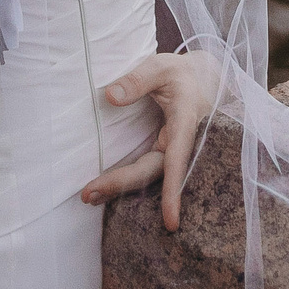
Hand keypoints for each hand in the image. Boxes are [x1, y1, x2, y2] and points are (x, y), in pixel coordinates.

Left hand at [80, 52, 219, 229]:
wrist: (200, 80)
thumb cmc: (181, 74)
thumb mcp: (160, 67)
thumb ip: (137, 80)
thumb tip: (111, 96)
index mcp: (184, 123)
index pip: (177, 160)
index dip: (173, 191)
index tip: (170, 221)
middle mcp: (178, 143)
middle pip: (152, 172)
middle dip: (121, 185)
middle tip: (88, 195)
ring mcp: (169, 149)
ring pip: (146, 174)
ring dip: (118, 186)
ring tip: (88, 196)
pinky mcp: (161, 150)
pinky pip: (143, 169)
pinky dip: (123, 179)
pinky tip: (102, 188)